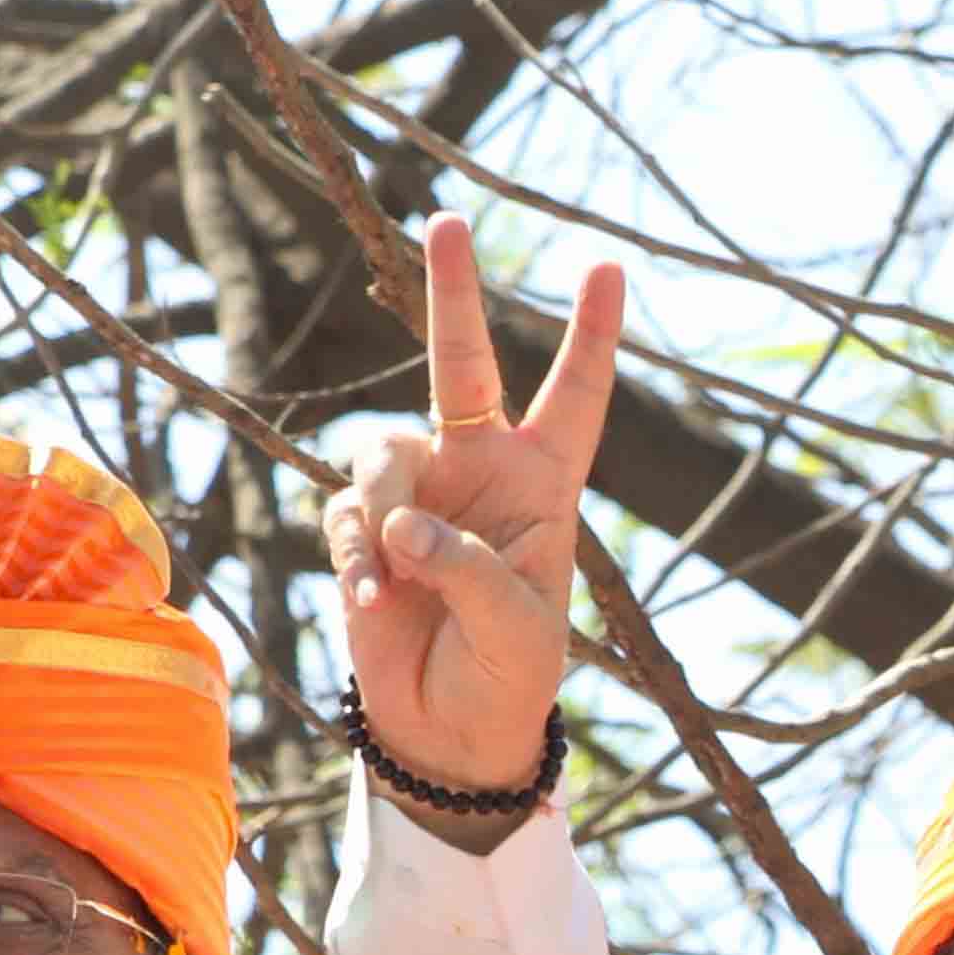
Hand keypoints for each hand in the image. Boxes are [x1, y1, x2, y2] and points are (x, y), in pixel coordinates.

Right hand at [323, 212, 622, 800]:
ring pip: (380, 448)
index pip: (576, 396)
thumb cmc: (509, 678)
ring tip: (394, 578)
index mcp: (546, 484)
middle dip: (453, 291)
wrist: (448, 732)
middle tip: (447, 222)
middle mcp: (481, 470)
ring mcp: (419, 494)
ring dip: (382, 508)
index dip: (591, 334)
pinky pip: (346, 512)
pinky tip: (373, 603)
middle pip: (461, 362)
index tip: (606, 266)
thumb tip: (404, 521)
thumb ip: (468, 568)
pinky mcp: (366, 529)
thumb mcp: (518, 631)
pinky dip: (354, 555)